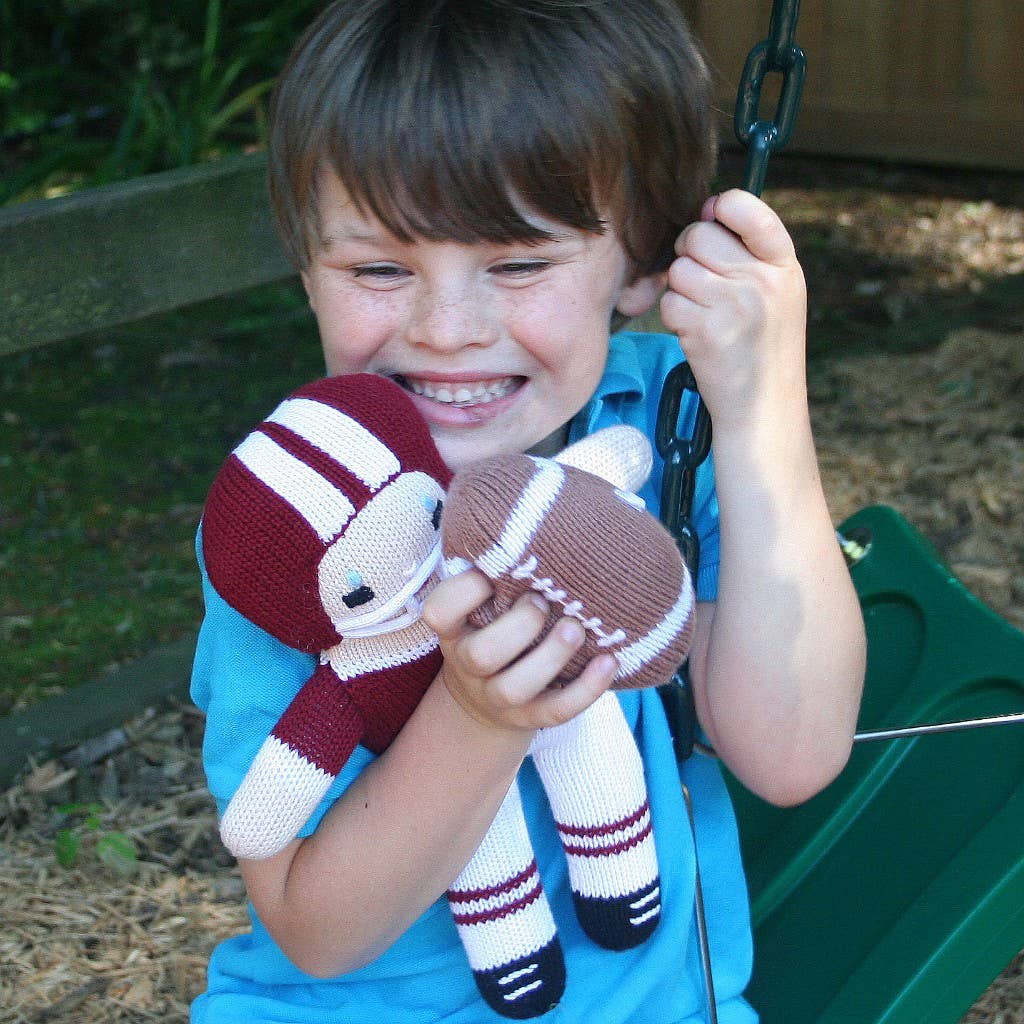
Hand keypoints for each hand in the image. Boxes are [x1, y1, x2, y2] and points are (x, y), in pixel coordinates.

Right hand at [421, 569, 617, 732]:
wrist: (484, 698)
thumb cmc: (493, 625)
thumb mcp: (481, 599)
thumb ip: (495, 559)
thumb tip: (507, 480)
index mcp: (453, 628)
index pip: (438, 612)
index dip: (464, 590)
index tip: (493, 572)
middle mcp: (469, 664)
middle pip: (482, 655)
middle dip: (520, 625)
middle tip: (544, 600)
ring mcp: (498, 697)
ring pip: (515, 687)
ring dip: (552, 655)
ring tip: (577, 627)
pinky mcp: (531, 717)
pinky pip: (557, 711)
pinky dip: (587, 688)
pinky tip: (609, 660)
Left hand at [659, 188, 807, 430]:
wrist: (764, 406)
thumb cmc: (763, 345)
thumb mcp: (778, 293)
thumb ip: (749, 253)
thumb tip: (706, 208)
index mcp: (784, 264)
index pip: (747, 208)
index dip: (721, 206)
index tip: (713, 218)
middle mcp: (762, 281)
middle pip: (698, 236)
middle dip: (689, 253)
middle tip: (701, 278)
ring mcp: (733, 305)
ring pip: (678, 270)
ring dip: (681, 290)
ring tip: (704, 312)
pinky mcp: (704, 331)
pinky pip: (669, 303)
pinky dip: (674, 318)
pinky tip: (696, 333)